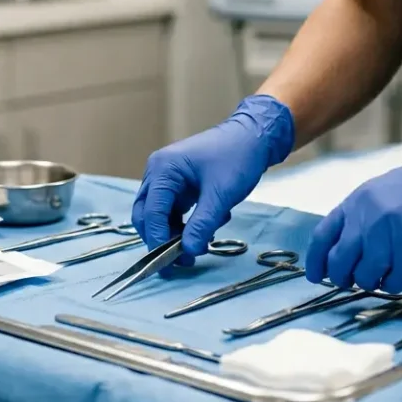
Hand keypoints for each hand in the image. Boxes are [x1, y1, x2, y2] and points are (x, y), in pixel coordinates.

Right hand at [132, 95, 294, 264]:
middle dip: (162, 240)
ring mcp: (167, 179)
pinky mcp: (178, 186)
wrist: (254, 137)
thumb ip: (203, 224)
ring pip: (159, 216)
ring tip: (199, 246)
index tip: (171, 263)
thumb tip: (188, 251)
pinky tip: (207, 227)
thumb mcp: (221, 194)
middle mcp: (158, 173)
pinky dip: (185, 225)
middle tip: (181, 262)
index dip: (158, 239)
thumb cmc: (237, 158)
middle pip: (147, 215)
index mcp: (163, 169)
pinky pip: (173, 212)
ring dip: (175, 234)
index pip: (151, 212)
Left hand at [305, 129, 401, 291]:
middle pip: (340, 263)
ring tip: (384, 272)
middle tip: (352, 281)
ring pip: (365, 277)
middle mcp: (370, 218)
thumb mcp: (384, 192)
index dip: (316, 262)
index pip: (322, 237)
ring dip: (371, 281)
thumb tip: (341, 252)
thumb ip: (360, 217)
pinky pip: (394, 283)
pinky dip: (395, 283)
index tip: (316, 276)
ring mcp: (393, 236)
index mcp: (358, 201)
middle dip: (343, 278)